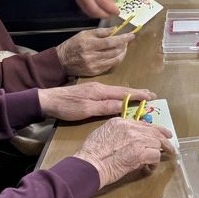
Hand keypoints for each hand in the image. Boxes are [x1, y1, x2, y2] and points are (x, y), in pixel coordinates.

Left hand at [37, 81, 153, 121]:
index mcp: (100, 91)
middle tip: (151, 95)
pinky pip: (109, 92)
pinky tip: (120, 97)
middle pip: (122, 90)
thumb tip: (123, 105)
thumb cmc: (66, 106)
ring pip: (116, 91)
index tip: (151, 96)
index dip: (138, 95)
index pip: (123, 93)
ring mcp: (94, 89)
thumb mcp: (86, 110)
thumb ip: (105, 107)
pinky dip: (119, 95)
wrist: (47, 100)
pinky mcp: (89, 92)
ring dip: (129, 93)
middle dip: (137, 92)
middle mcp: (99, 87)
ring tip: (140, 95)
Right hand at [55, 27, 133, 76]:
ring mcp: (94, 66)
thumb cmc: (73, 44)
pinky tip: (116, 55)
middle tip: (126, 41)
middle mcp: (92, 56)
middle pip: (114, 51)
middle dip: (124, 45)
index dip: (123, 39)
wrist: (62, 61)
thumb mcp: (84, 34)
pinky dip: (116, 59)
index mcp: (89, 44)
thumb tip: (115, 29)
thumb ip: (100, 32)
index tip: (132, 35)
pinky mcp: (95, 72)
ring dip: (122, 53)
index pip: (110, 42)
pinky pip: (110, 66)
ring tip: (123, 47)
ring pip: (115, 59)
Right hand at [72, 0, 116, 18]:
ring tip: (106, 13)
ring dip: (99, 15)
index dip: (111, 9)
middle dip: (105, 14)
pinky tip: (99, 11)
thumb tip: (112, 5)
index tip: (117, 12)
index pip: (104, 3)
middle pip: (95, 10)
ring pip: (90, 12)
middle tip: (112, 14)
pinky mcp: (77, 0)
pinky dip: (93, 13)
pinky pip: (85, 10)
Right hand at [74, 117, 173, 189]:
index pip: (143, 123)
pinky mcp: (140, 153)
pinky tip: (150, 167)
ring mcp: (136, 140)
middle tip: (170, 144)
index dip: (154, 129)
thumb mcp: (103, 133)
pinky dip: (154, 162)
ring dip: (160, 151)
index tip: (161, 132)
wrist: (90, 164)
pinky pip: (155, 155)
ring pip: (157, 142)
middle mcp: (130, 128)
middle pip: (154, 131)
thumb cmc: (91, 153)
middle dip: (164, 137)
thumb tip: (129, 138)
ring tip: (164, 157)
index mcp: (120, 122)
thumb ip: (118, 132)